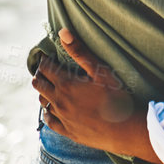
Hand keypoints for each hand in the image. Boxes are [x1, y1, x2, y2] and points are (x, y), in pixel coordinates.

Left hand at [31, 29, 159, 163]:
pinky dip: (47, 112)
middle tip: (44, 69)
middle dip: (40, 74)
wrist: (124, 129)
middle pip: (40, 85)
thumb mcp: (100, 70)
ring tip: (46, 86)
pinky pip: (49, 121)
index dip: (44, 61)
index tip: (45, 56)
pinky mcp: (67, 131)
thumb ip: (80, 52)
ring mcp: (62, 118)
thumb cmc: (116, 97)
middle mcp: (59, 101)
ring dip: (43, 92)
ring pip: (43, 102)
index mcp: (66, 84)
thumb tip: (63, 32)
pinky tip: (49, 110)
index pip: (46, 69)